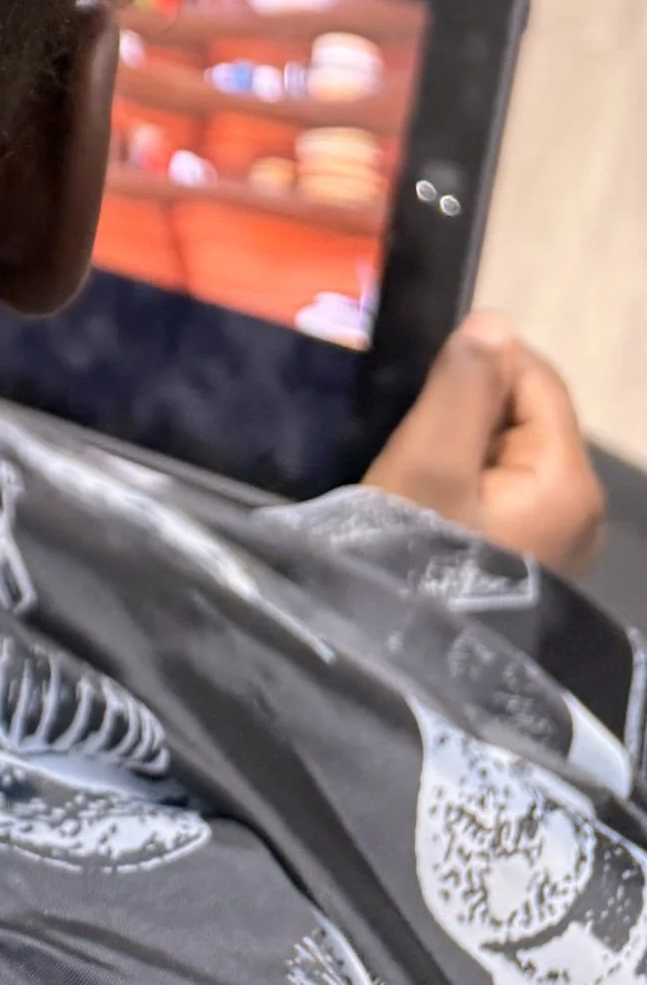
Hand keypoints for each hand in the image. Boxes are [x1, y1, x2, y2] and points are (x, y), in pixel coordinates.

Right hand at [364, 313, 603, 580]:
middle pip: (524, 411)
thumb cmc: (424, 565)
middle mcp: (581, 505)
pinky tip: (432, 507)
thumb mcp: (428, 466)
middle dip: (466, 408)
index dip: (474, 366)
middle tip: (412, 444)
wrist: (412, 673)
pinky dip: (466, 482)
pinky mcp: (534, 557)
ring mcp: (561, 537)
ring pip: (509, 450)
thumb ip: (463, 388)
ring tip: (416, 476)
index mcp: (568, 476)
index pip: (532, 373)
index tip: (417, 394)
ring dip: (460, 445)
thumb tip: (495, 321)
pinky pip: (504, 489)